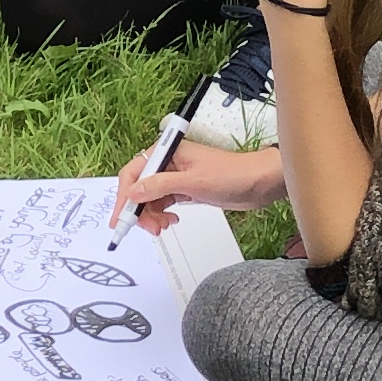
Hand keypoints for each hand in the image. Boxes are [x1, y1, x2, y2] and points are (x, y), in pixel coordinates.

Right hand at [116, 139, 288, 231]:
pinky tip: (171, 221)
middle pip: (139, 188)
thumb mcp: (193, 182)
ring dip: (152, 215)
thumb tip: (132, 193)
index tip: (121, 218)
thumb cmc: (232, 174)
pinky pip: (163, 203)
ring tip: (164, 227)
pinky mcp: (185, 189)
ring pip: (150, 199)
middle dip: (140, 210)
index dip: (124, 196)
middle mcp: (168, 163)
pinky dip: (163, 215)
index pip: (133, 172)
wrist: (260, 183)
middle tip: (150, 229)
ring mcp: (176, 177)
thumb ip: (160, 186)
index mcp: (167, 152)